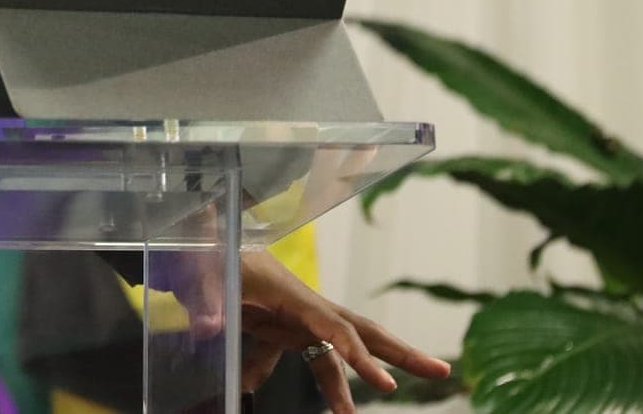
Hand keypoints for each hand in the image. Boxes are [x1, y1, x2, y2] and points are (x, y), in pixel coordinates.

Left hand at [182, 252, 450, 413]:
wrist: (200, 246)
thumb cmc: (207, 255)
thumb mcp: (203, 276)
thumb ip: (209, 302)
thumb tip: (212, 327)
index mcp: (292, 293)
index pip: (337, 328)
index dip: (361, 357)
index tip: (386, 383)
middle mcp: (305, 306)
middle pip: (361, 330)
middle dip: (401, 351)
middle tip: (442, 369)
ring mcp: (299, 319)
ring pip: (343, 348)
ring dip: (365, 374)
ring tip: (377, 406)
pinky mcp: (286, 328)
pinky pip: (309, 360)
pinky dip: (315, 383)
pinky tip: (294, 399)